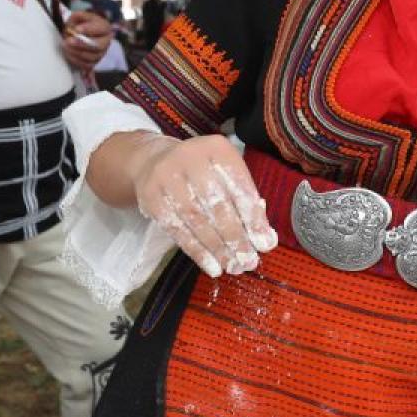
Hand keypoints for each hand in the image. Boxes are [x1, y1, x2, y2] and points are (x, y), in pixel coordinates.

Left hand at [62, 10, 113, 72]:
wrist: (84, 33)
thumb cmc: (82, 24)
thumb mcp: (79, 16)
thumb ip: (76, 17)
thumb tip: (73, 28)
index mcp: (105, 27)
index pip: (100, 28)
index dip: (88, 29)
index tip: (76, 29)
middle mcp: (106, 41)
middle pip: (98, 46)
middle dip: (81, 44)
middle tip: (68, 41)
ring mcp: (102, 53)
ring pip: (92, 57)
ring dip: (76, 52)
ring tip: (65, 46)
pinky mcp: (95, 62)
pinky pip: (87, 65)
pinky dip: (76, 60)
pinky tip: (68, 53)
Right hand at [131, 134, 276, 276]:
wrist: (154, 161)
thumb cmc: (202, 171)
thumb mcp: (226, 174)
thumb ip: (246, 200)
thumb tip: (264, 238)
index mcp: (216, 149)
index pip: (238, 186)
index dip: (253, 217)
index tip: (265, 244)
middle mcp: (189, 158)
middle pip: (217, 205)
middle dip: (236, 238)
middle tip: (249, 261)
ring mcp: (167, 178)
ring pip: (197, 220)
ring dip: (218, 249)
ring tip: (234, 267)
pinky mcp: (151, 199)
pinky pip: (177, 230)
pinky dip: (197, 252)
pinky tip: (212, 266)